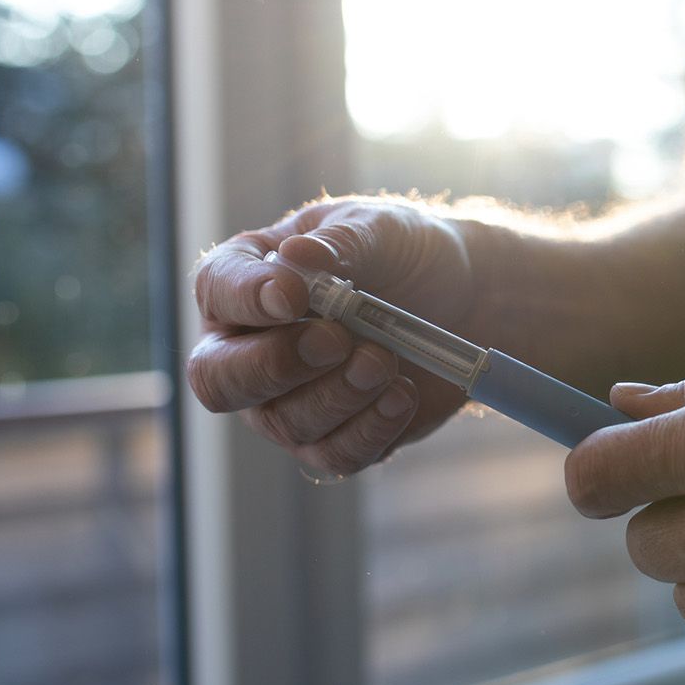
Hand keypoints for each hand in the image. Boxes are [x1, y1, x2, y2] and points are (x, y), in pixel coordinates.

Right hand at [188, 195, 476, 474]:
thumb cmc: (404, 253)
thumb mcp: (378, 229)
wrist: (466, 296)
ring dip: (339, 393)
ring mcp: (286, 402)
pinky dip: (370, 428)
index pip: (217, 292)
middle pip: (219, 380)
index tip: (295, 295)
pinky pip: (335, 455)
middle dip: (276, 365)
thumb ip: (339, 243)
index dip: (247, 299)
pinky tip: (401, 394)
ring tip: (384, 359)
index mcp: (245, 281)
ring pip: (285, 422)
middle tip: (336, 340)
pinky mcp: (334, 438)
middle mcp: (249, 348)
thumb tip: (295, 255)